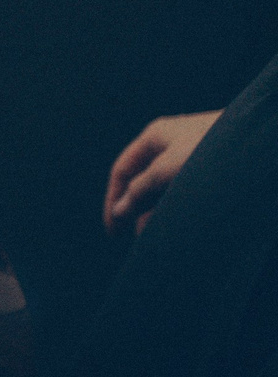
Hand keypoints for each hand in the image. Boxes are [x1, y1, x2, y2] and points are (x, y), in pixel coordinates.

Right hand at [103, 111, 221, 235]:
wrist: (264, 142)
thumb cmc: (215, 148)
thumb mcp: (168, 169)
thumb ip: (140, 190)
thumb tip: (119, 211)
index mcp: (155, 136)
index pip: (122, 171)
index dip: (114, 200)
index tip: (114, 229)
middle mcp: (172, 144)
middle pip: (144, 181)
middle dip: (139, 210)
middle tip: (140, 239)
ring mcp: (194, 155)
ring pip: (168, 188)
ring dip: (161, 213)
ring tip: (164, 236)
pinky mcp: (215, 168)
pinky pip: (189, 191)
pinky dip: (182, 208)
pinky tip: (185, 223)